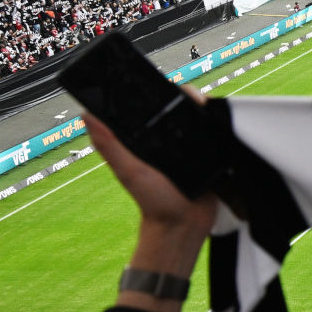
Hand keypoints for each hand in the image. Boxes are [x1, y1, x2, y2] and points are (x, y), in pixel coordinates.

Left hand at [83, 96, 219, 241]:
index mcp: (146, 138)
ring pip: (201, 120)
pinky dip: (222, 130)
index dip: (158, 91)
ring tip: (212, 113)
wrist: (184, 224)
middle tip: (197, 102)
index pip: (151, 105)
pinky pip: (218, 136)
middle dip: (189, 99)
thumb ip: (109, 145)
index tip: (169, 86)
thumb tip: (86, 115)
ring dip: (208, 114)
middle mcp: (168, 139)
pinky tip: (225, 127)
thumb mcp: (128, 170)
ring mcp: (190, 147)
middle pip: (180, 107)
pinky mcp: (210, 156)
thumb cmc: (153, 201)